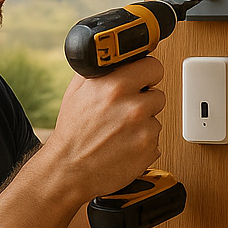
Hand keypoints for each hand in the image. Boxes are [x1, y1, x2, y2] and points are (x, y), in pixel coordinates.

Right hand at [45, 55, 164, 201]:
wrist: (69, 169)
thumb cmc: (72, 134)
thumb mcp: (76, 92)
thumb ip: (98, 71)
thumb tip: (112, 57)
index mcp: (114, 86)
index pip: (153, 66)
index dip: (146, 73)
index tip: (142, 79)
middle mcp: (132, 106)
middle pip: (158, 93)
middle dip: (144, 100)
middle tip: (126, 110)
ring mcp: (143, 129)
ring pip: (156, 117)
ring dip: (143, 123)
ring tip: (120, 130)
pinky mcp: (149, 148)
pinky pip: (155, 138)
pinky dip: (142, 141)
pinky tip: (124, 144)